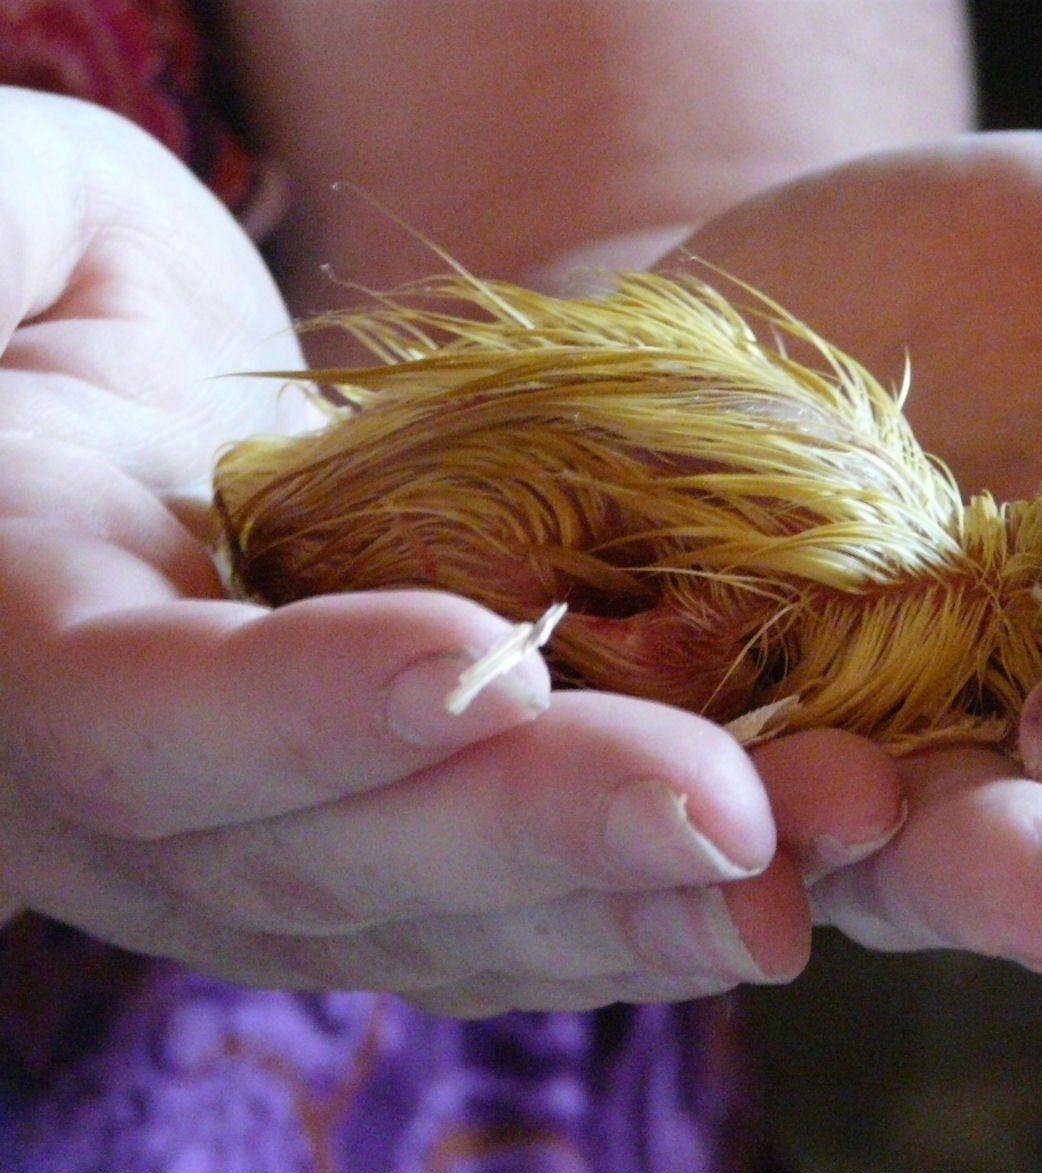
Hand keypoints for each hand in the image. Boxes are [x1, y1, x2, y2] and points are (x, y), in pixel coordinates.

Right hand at [0, 88, 909, 1014]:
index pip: (149, 715)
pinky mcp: (369, 865)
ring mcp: (261, 858)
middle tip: (732, 809)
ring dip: (634, 908)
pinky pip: (497, 924)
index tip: (486, 660)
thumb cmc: (50, 303)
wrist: (110, 437)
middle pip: (325, 865)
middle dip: (539, 836)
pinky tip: (776, 889)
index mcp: (27, 648)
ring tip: (809, 862)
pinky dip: (635, 918)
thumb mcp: (6, 226)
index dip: (304, 710)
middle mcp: (141, 802)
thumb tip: (5, 298)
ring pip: (439, 927)